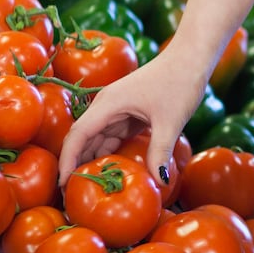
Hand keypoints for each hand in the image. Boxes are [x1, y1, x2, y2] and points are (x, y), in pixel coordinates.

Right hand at [56, 49, 207, 186]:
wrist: (191, 57)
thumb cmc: (179, 82)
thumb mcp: (170, 121)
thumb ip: (160, 151)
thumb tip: (158, 181)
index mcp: (109, 104)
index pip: (77, 135)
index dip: (67, 160)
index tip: (62, 184)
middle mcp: (107, 105)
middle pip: (83, 138)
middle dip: (76, 164)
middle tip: (73, 194)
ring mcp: (117, 108)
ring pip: (97, 138)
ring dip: (92, 160)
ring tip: (90, 187)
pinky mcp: (129, 111)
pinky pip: (112, 135)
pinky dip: (109, 152)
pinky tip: (111, 170)